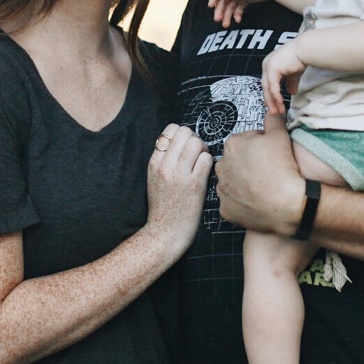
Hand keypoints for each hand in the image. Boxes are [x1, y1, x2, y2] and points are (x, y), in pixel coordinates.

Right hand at [144, 124, 211, 259]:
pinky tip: (206, 173)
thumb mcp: (154, 179)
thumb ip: (164, 160)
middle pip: (185, 132)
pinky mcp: (195, 185)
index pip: (170, 130)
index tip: (186, 146)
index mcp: (154, 163)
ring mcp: (180, 175)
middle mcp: (165, 166)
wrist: (165, 233)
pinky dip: (209, 163)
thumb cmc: (163, 207)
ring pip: (197, 142)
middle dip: (195, 139)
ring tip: (202, 162)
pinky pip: (206, 160)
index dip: (182, 134)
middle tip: (197, 153)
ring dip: (203, 149)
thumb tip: (181, 142)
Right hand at [207, 0, 271, 26]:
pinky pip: (238, 9)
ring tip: (226, 25)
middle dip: (220, 10)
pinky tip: (238, 19)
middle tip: (217, 19)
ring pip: (229, 6)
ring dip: (227, 15)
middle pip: (223, 0)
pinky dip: (237, 14)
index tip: (210, 5)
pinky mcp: (243, 0)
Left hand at [217, 112, 302, 235]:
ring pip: (233, 182)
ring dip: (244, 183)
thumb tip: (272, 109)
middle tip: (268, 171)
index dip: (261, 147)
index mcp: (232, 145)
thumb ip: (273, 119)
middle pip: (237, 162)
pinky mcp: (226, 209)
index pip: (246, 141)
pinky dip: (243, 203)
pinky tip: (257, 202)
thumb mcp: (280, 135)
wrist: (287, 203)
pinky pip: (233, 203)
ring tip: (263, 188)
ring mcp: (222, 189)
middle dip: (249, 165)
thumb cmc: (283, 168)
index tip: (271, 155)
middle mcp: (221, 166)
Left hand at [260, 39, 304, 115]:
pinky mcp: (272, 70)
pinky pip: (273, 87)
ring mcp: (268, 67)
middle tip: (274, 111)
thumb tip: (291, 92)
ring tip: (277, 111)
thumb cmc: (300, 58)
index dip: (269, 94)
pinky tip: (280, 104)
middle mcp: (266, 64)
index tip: (272, 104)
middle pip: (265, 87)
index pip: (267, 82)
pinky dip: (276, 97)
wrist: (304, 50)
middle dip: (270, 100)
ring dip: (273, 101)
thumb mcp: (293, 74)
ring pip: (268, 89)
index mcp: (270, 64)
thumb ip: (291, 83)